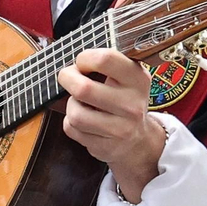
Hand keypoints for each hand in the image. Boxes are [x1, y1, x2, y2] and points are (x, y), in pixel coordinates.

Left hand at [56, 49, 165, 202]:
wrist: (138, 141)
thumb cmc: (126, 101)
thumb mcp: (129, 78)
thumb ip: (109, 64)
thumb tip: (76, 59)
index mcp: (138, 80)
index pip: (105, 59)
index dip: (85, 58)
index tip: (82, 62)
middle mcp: (131, 105)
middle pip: (84, 88)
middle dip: (68, 78)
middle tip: (68, 77)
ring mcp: (119, 129)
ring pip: (75, 112)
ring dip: (71, 104)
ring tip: (79, 102)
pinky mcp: (104, 147)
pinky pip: (72, 129)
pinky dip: (70, 122)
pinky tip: (83, 120)